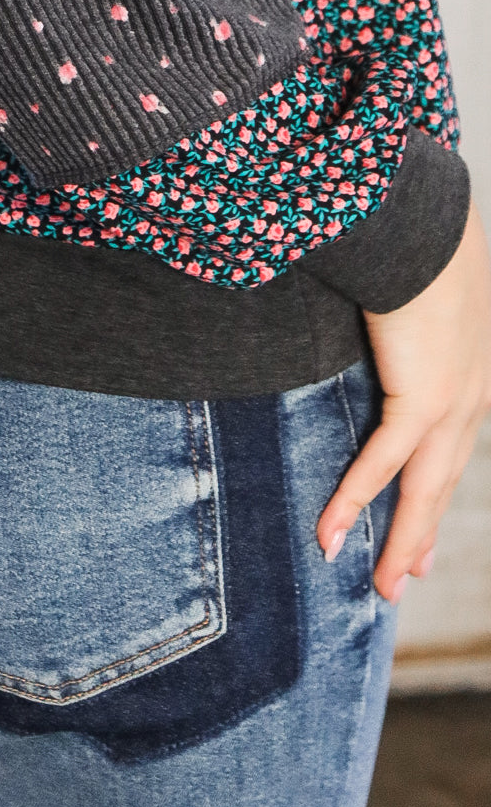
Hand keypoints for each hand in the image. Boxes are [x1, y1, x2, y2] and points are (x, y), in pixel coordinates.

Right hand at [317, 195, 490, 602]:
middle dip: (419, 532)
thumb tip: (369, 303)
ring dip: (398, 539)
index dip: (434, 487)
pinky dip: (354, 500)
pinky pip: (383, 464)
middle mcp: (475, 392)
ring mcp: (455, 401)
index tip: (419, 525)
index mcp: (477, 366)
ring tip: (379, 585)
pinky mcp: (424, 399)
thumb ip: (399, 304)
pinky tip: (331, 534)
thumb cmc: (411, 234)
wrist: (421, 222)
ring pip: (423, 488)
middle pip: (444, 477)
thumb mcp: (414, 278)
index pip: (453, 442)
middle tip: (401, 575)